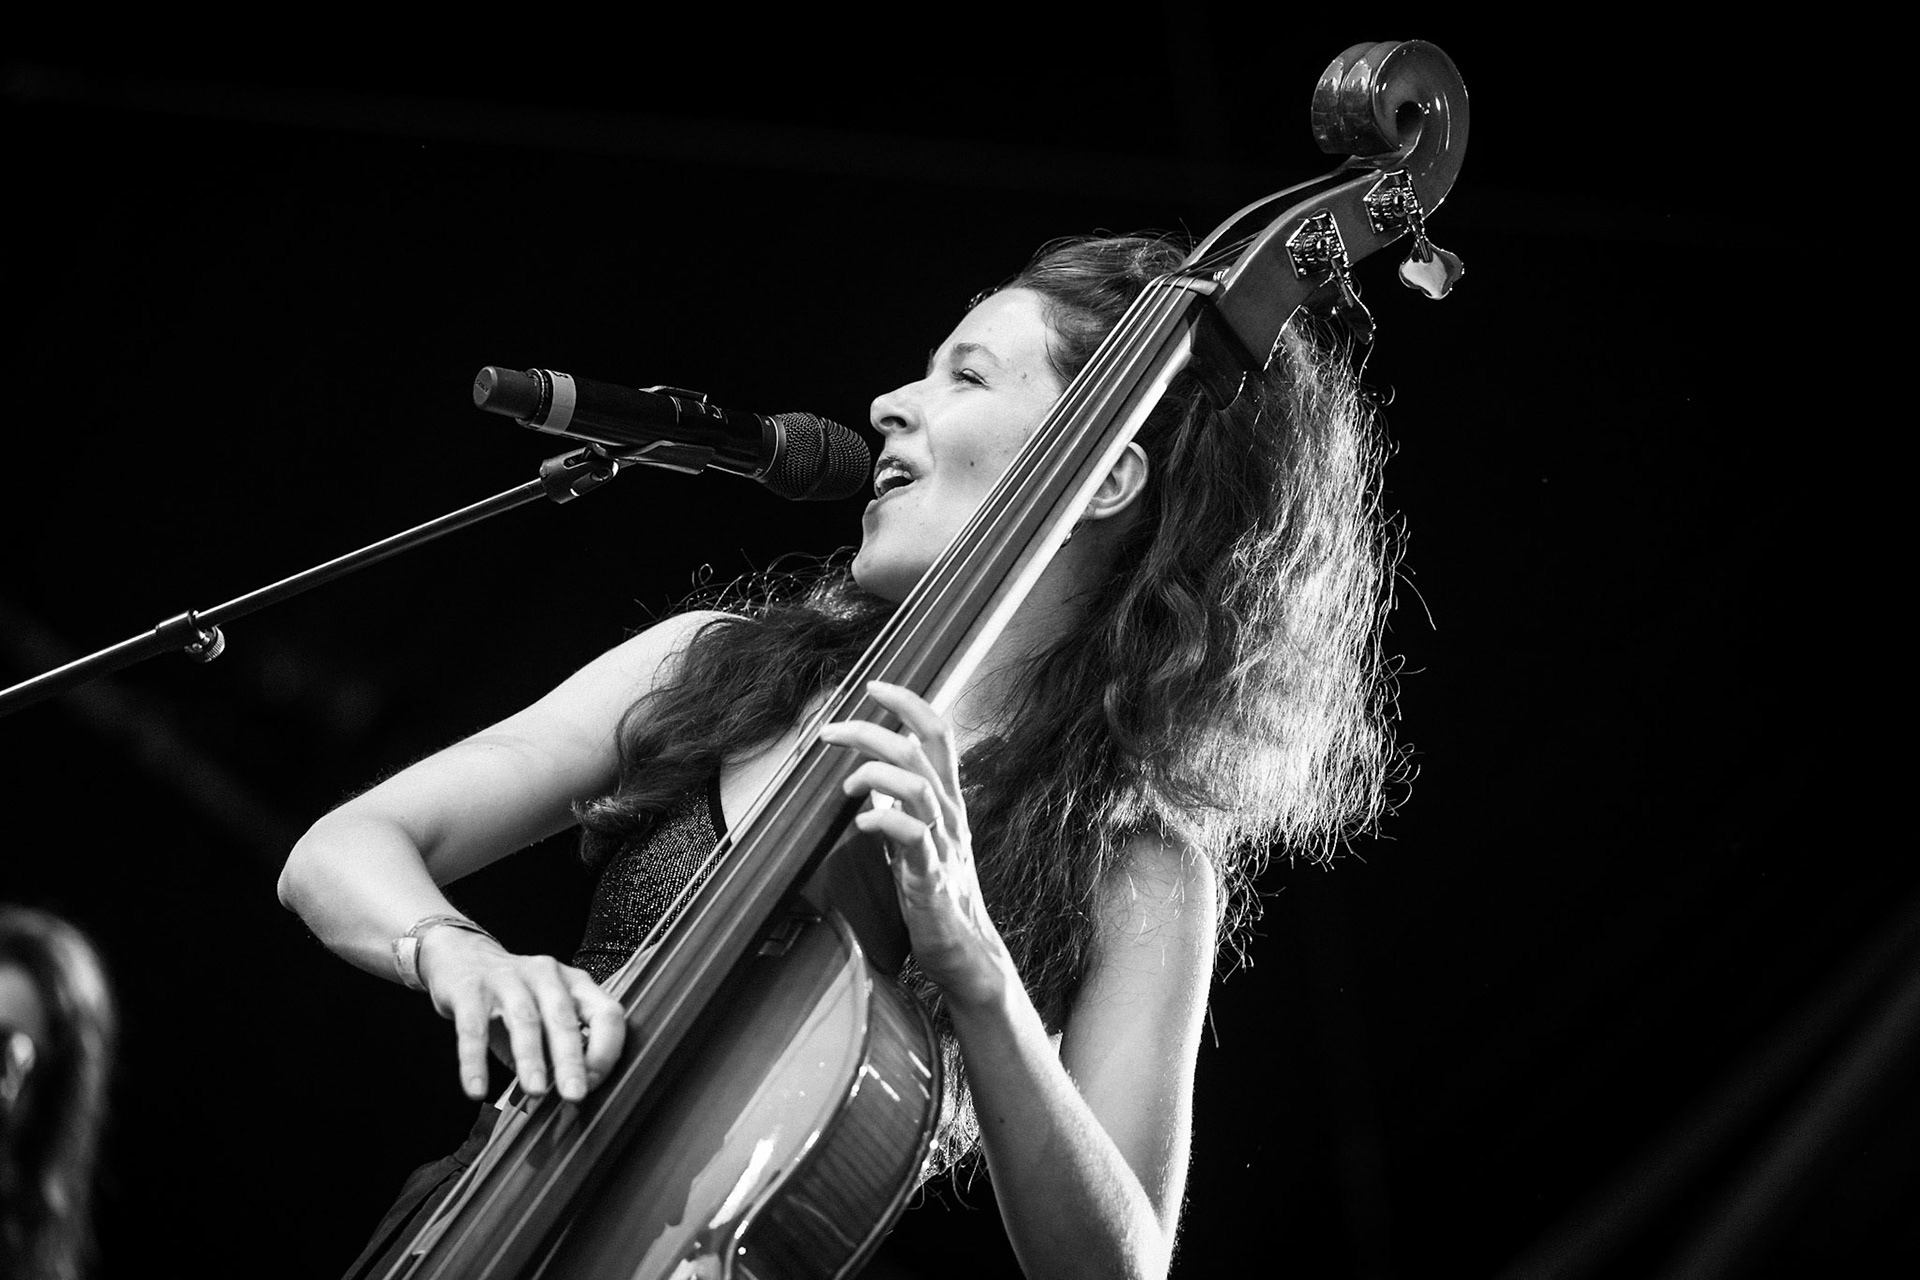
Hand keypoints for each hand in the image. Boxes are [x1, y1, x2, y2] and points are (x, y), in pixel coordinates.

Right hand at [415, 925, 626, 1102]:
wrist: (459, 957)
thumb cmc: (512, 996)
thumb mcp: (544, 1014)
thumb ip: (557, 1048)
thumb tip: (568, 1094)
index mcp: (573, 983)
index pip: (605, 1013)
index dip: (606, 1050)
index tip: (594, 1083)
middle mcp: (545, 975)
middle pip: (564, 1018)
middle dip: (571, 1060)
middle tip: (574, 1094)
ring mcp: (507, 979)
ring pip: (524, 1020)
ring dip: (531, 1059)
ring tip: (534, 1091)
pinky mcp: (470, 989)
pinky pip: (473, 1029)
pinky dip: (475, 1062)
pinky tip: (477, 1090)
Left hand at [817, 680, 1013, 1009]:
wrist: (967, 952)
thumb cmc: (939, 894)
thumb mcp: (916, 838)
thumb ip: (899, 807)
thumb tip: (870, 781)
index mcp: (948, 800)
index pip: (938, 734)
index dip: (909, 703)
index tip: (875, 686)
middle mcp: (951, 814)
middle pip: (921, 749)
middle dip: (873, 730)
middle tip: (831, 731)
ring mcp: (944, 844)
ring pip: (918, 786)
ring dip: (875, 774)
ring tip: (846, 785)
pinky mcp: (932, 878)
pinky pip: (913, 838)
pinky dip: (884, 821)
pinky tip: (861, 823)